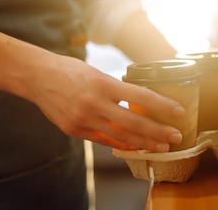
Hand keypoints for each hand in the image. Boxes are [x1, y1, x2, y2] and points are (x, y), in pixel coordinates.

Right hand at [26, 54, 184, 151]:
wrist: (38, 77)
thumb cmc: (71, 70)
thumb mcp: (97, 73)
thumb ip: (116, 88)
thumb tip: (140, 102)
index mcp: (103, 83)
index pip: (140, 96)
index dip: (162, 106)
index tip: (179, 112)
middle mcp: (94, 103)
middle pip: (134, 122)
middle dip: (159, 132)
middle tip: (176, 137)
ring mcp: (83, 119)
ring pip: (121, 136)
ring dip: (144, 143)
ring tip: (161, 147)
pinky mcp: (74, 130)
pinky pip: (104, 141)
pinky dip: (122, 144)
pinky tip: (136, 146)